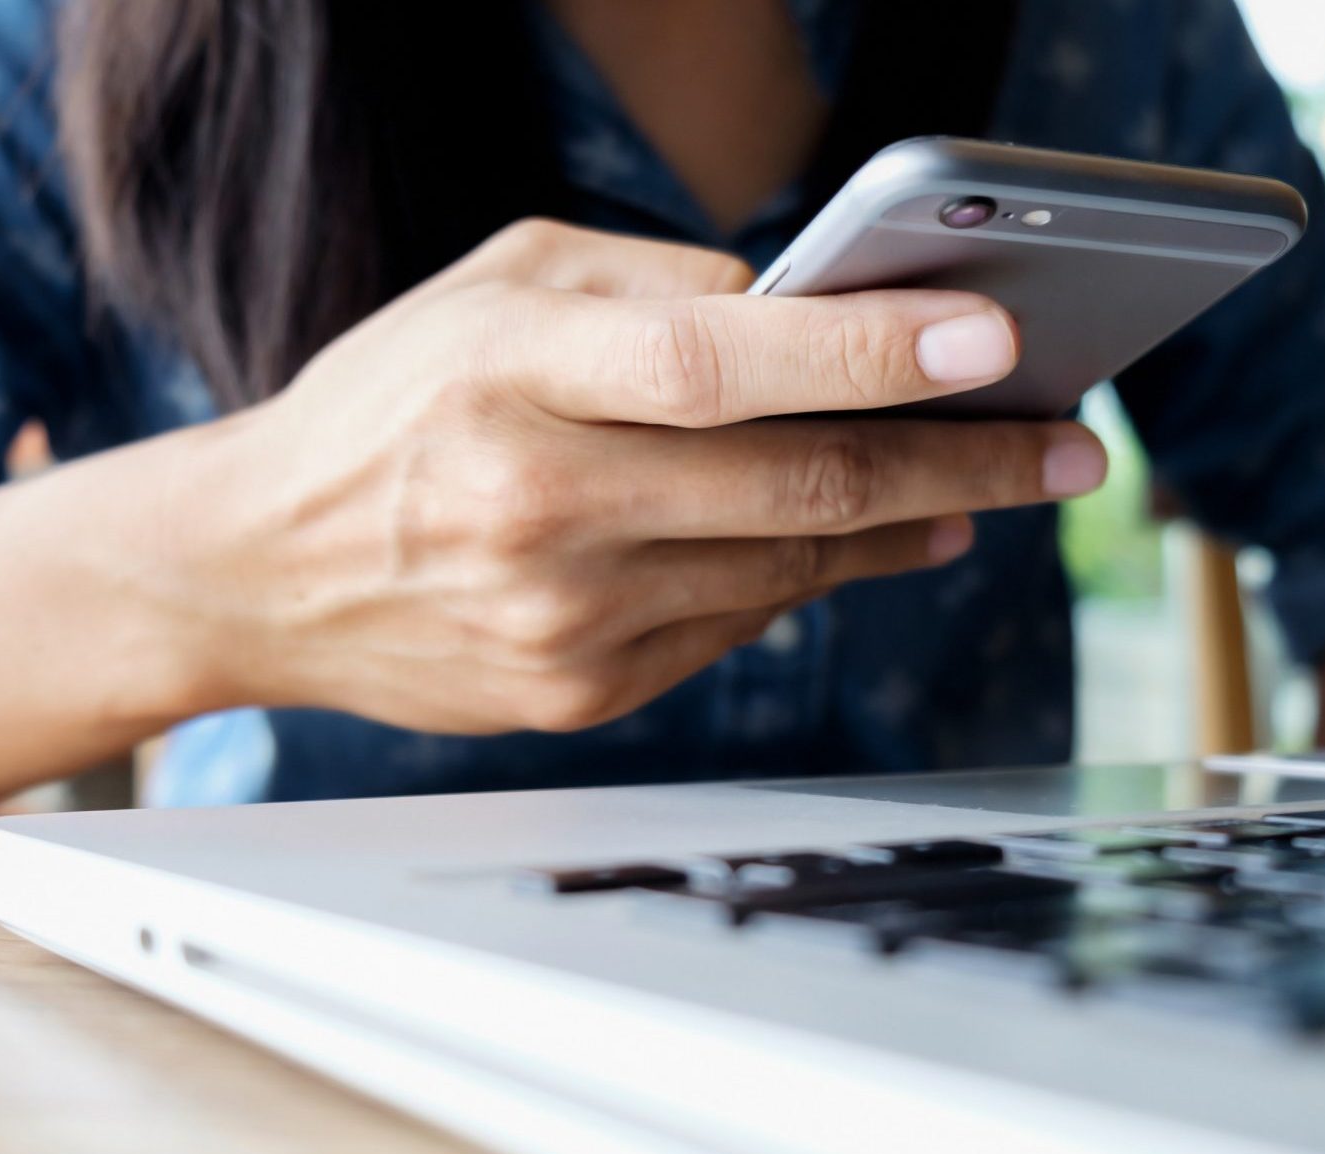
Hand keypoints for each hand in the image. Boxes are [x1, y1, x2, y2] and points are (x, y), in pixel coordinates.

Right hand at [150, 219, 1108, 733]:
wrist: (258, 567)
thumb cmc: (392, 402)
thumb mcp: (496, 287)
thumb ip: (657, 288)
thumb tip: (820, 311)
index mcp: (510, 373)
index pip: (722, 365)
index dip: (870, 356)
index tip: (994, 346)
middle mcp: (536, 502)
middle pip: (795, 487)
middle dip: (959, 464)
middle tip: (1066, 446)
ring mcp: (559, 617)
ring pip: (789, 570)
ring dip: (905, 524)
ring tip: (980, 484)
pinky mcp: (578, 695)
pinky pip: (739, 629)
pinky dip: (810, 579)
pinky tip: (864, 541)